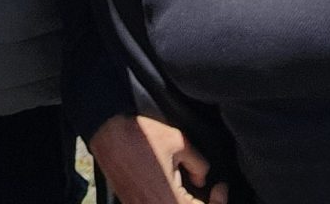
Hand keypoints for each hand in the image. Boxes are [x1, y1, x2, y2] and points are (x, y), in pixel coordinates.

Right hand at [88, 115, 227, 203]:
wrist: (108, 133)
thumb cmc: (141, 137)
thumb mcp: (179, 143)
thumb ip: (199, 165)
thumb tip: (202, 179)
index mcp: (171, 202)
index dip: (219, 202)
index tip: (220, 186)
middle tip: (212, 191)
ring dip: (184, 201)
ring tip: (192, 189)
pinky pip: (158, 202)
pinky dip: (169, 199)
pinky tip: (173, 189)